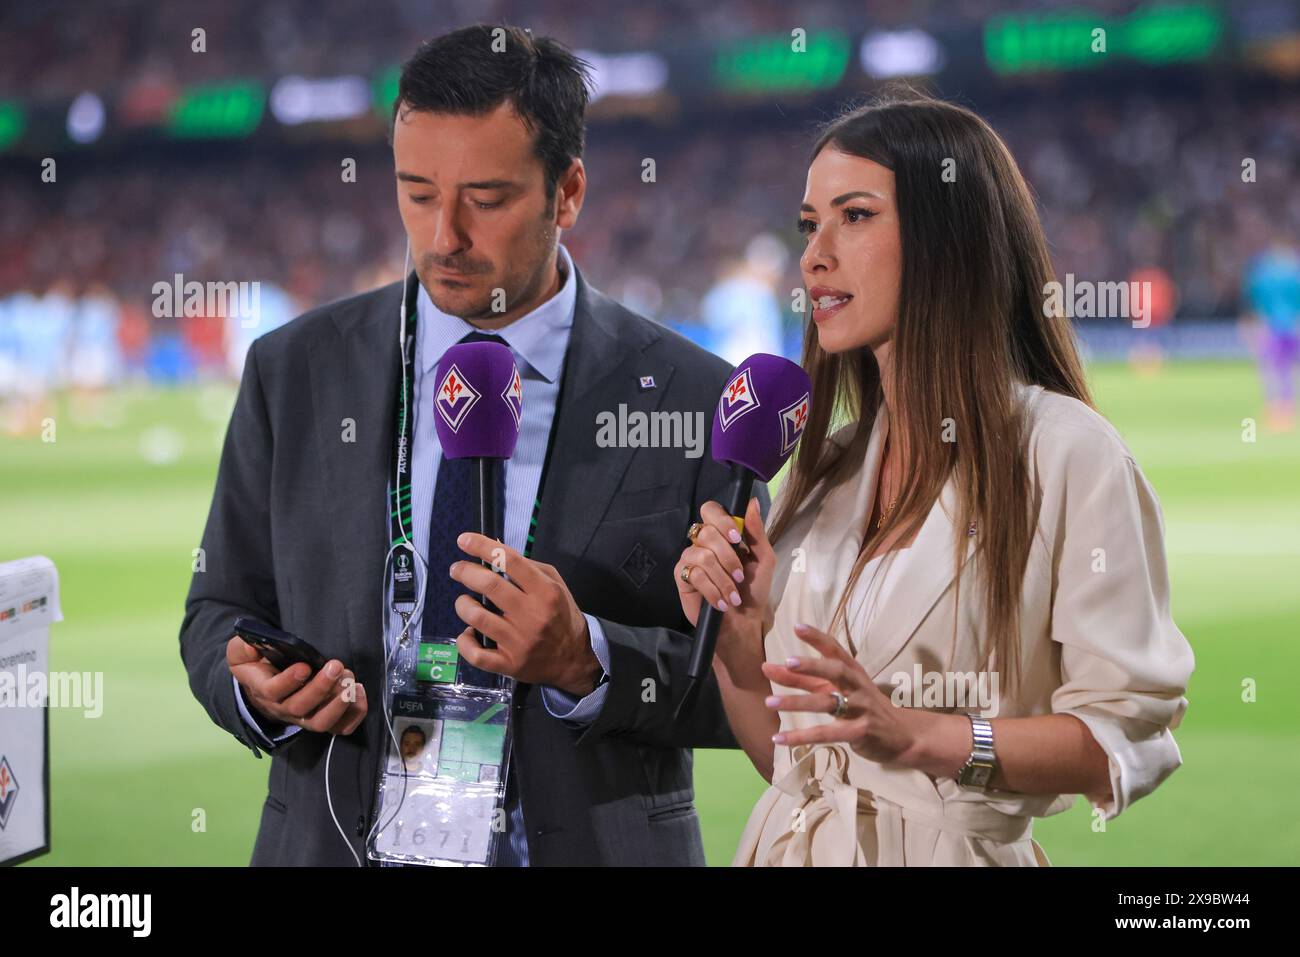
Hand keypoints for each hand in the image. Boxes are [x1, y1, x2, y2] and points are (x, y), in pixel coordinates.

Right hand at [227, 636, 366, 734]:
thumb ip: (241, 648)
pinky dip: (354, 713)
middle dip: (321, 688)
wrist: (264, 686)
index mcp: (264, 690)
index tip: (304, 666)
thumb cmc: (256, 665)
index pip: (273, 692)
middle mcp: (284, 709)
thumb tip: (250, 644)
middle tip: (336, 667)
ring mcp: (304, 717)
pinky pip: (340, 727)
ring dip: (339, 704)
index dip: (288, 681)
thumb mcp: (241, 653)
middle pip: (300, 708)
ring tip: (350, 681)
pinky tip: (359, 691)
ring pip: (320, 722)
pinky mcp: (322, 718)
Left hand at [449, 532, 601, 696]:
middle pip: (489, 585)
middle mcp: (532, 615)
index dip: (482, 546)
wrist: (573, 659)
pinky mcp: (509, 664)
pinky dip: (464, 642)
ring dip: (463, 604)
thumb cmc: (561, 617)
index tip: (464, 540)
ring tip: (465, 602)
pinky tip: (468, 633)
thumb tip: (496, 550)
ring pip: (476, 617)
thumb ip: (528, 568)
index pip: (510, 560)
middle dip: (465, 572)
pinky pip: (476, 654)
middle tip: (457, 569)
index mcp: (545, 592)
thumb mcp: (556, 585)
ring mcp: (519, 642)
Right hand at [674, 496, 774, 658]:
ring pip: (701, 555)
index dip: (722, 520)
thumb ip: (756, 532)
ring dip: (722, 578)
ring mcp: (689, 558)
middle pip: (705, 532)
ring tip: (733, 594)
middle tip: (739, 575)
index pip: (711, 510)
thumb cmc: (753, 590)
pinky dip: (712, 590)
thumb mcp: (763, 560)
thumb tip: (752, 502)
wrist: (743, 622)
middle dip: (727, 556)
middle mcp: (703, 542)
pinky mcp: (681, 577)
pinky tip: (721, 602)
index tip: (737, 538)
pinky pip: (693, 574)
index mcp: (722, 534)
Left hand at [760, 623, 926, 767]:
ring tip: (770, 702)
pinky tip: (779, 739)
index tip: (797, 627)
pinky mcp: (860, 732)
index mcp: (853, 672)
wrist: (904, 735)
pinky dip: (802, 737)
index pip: (836, 650)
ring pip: (827, 703)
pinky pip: (827, 734)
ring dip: (797, 702)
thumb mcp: (842, 689)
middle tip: (787, 662)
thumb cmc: (866, 707)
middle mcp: (858, 686)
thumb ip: (808, 679)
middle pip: (836, 671)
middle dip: (812, 666)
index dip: (818, 638)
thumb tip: (772, 668)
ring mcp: (861, 709)